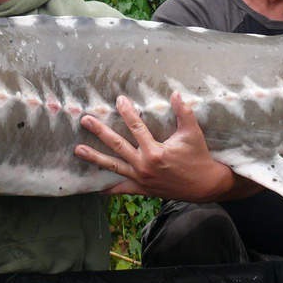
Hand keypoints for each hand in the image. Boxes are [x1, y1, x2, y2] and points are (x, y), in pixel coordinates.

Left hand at [74, 93, 237, 200]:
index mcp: (155, 151)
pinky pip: (122, 189)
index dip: (126, 112)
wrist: (204, 185)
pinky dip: (108, 189)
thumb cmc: (198, 156)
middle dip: (100, 131)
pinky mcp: (142, 189)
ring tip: (78, 150)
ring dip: (95, 158)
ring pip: (113, 166)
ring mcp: (141, 179)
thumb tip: (175, 93)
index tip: (118, 100)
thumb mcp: (192, 132)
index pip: (136, 127)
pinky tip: (94, 187)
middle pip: (117, 145)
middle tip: (85, 120)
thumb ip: (183, 112)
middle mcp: (144, 165)